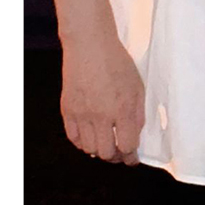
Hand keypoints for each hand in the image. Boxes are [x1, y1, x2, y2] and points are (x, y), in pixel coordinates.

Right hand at [60, 33, 144, 163]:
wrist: (89, 46)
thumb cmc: (117, 63)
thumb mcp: (138, 88)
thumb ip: (138, 114)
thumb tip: (134, 135)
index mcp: (122, 110)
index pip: (127, 146)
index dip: (131, 156)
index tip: (132, 158)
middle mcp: (100, 115)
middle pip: (107, 153)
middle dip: (116, 157)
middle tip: (120, 153)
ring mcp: (81, 114)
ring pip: (89, 148)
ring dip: (99, 151)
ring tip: (106, 144)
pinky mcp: (67, 109)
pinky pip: (73, 137)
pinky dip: (82, 143)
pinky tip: (90, 138)